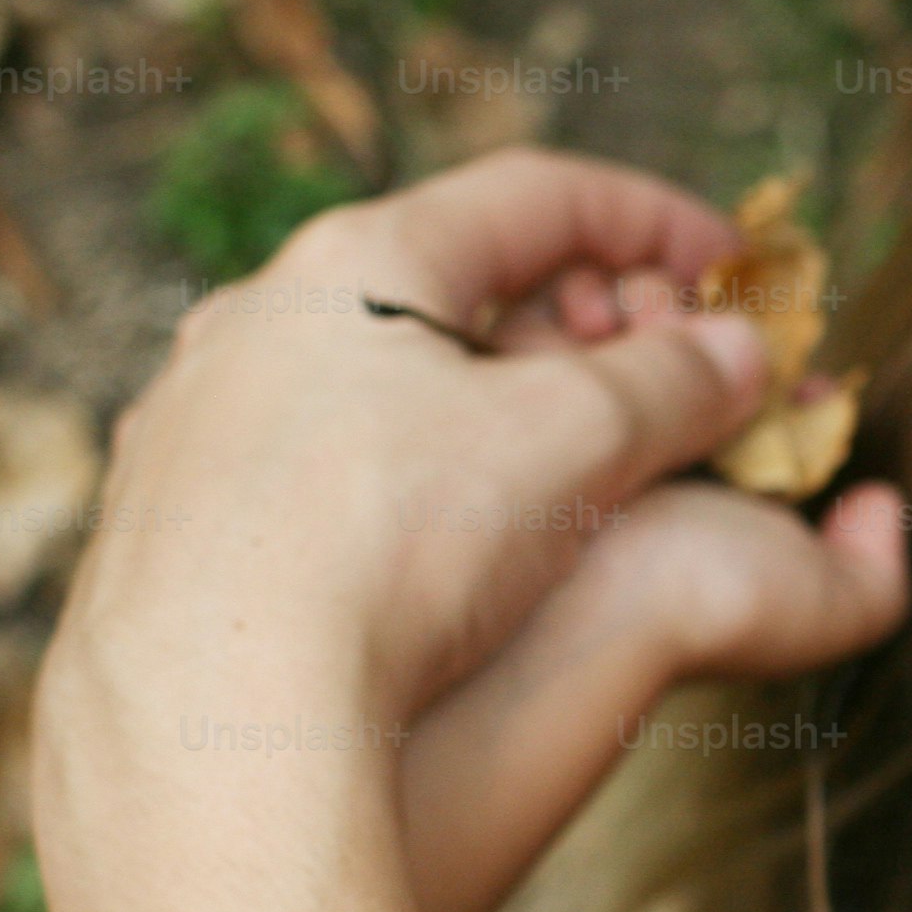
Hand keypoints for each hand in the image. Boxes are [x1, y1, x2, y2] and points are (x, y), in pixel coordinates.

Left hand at [47, 151, 769, 755]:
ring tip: (579, 480)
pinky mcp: (176, 530)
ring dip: (504, 412)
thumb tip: (735, 354)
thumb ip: (675, 382)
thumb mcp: (576, 441)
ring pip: (391, 388)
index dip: (659, 222)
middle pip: (463, 290)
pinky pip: (332, 473)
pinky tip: (463, 555)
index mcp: (356, 263)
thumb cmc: (394, 545)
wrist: (217, 714)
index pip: (537, 196)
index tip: (734, 273)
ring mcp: (203, 427)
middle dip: (587, 329)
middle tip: (672, 387)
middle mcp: (259, 323)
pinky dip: (424, 485)